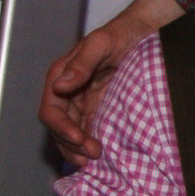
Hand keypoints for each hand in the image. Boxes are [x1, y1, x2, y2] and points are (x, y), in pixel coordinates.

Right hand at [41, 23, 137, 164]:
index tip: (79, 139)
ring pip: (71, 135)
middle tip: (93, 155)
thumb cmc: (120, 34)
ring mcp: (82, 103)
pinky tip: (101, 156)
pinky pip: (87, 132)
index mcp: (60, 77)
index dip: (61, 128)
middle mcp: (67, 93)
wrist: (143, 33)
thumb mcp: (100, 44)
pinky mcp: (97, 110)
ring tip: (94, 161)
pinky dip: (89, 146)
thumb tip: (60, 86)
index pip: (50, 111)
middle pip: (59, 128)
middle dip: (71, 144)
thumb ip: (81, 64)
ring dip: (78, 150)